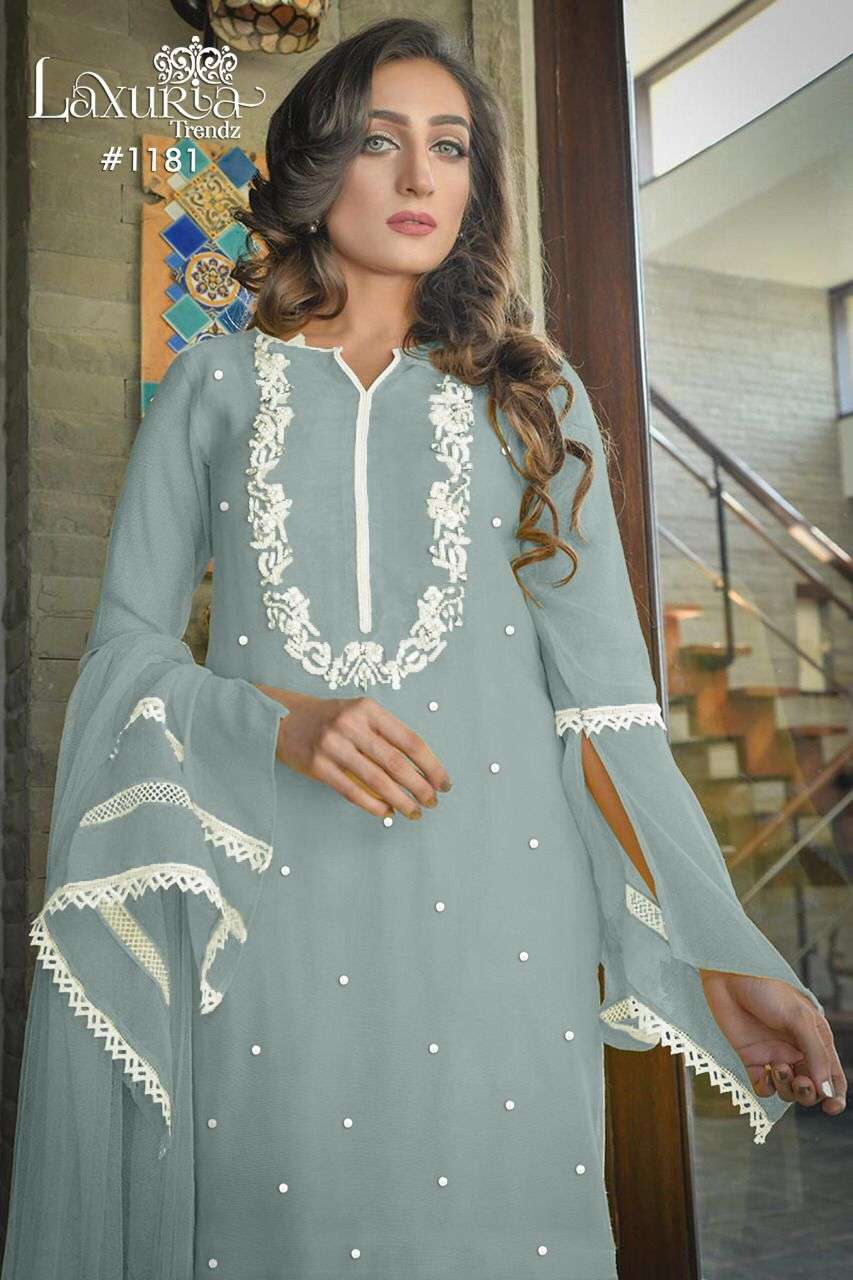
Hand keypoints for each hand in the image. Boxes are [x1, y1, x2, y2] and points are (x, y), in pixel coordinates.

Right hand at [253, 685, 451, 820]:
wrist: (281, 717)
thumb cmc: (329, 718)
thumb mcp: (358, 713)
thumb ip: (385, 734)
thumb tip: (420, 769)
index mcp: (369, 709)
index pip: (410, 741)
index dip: (431, 765)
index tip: (444, 783)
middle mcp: (352, 725)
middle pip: (396, 763)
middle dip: (420, 787)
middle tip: (432, 803)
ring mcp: (333, 746)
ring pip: (377, 780)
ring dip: (401, 800)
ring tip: (413, 812)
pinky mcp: (317, 766)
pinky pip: (351, 791)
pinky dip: (373, 805)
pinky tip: (386, 811)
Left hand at [700, 969, 846, 1114]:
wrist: (728, 976)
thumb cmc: (767, 988)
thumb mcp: (798, 1017)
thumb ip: (815, 1053)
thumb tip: (826, 1090)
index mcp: (814, 1039)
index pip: (831, 1075)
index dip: (834, 1095)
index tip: (831, 1107)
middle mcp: (795, 1050)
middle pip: (810, 1088)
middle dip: (808, 1093)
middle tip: (800, 1083)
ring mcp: (772, 1055)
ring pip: (787, 1090)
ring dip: (786, 1088)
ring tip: (777, 1068)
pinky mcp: (750, 1058)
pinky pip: (762, 1086)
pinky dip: (765, 1088)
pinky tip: (763, 1075)